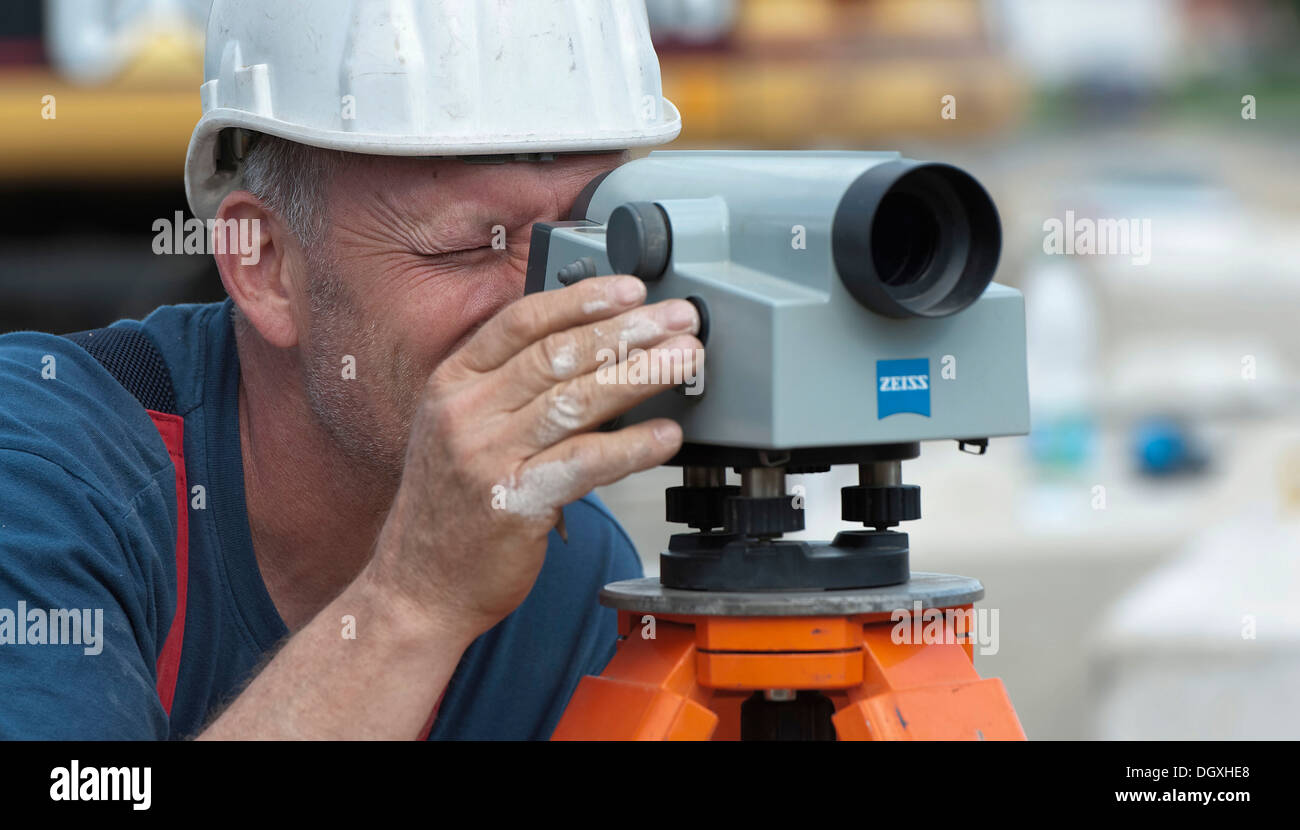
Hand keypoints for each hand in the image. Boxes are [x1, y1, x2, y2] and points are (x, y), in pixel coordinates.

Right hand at [364, 275, 700, 638]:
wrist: (417, 587)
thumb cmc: (452, 509)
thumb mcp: (463, 431)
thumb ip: (512, 391)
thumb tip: (592, 352)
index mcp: (453, 384)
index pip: (522, 322)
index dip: (582, 300)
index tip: (631, 289)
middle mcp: (466, 413)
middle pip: (558, 354)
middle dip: (627, 330)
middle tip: (678, 319)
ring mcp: (486, 457)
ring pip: (576, 400)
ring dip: (640, 374)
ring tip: (683, 362)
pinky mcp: (513, 504)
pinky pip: (583, 463)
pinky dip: (631, 446)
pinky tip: (665, 436)